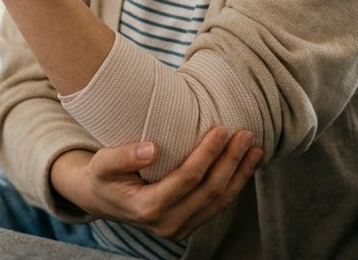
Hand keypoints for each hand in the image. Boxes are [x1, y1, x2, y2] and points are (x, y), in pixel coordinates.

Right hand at [50, 127, 262, 240]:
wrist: (102, 199)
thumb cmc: (103, 176)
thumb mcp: (102, 164)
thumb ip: (122, 157)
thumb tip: (152, 149)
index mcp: (148, 207)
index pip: (187, 179)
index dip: (208, 154)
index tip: (222, 129)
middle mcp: (167, 224)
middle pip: (209, 191)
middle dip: (231, 161)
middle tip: (245, 134)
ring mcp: (180, 228)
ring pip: (219, 202)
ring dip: (240, 175)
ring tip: (255, 149)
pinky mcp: (188, 226)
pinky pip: (217, 207)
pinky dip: (234, 186)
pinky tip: (244, 166)